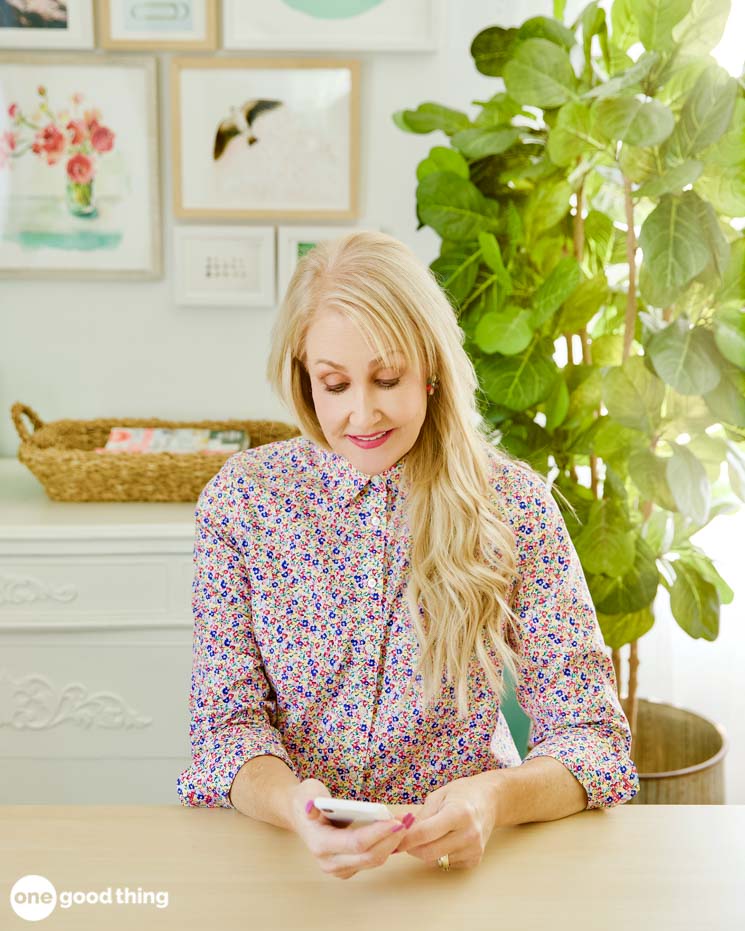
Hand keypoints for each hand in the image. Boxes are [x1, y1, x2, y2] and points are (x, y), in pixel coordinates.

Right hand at [287, 778, 415, 879]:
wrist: (300, 815)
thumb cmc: (306, 800)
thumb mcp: (307, 792)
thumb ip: (312, 800)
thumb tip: (312, 807)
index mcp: (320, 843)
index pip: (355, 843)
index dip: (378, 833)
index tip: (396, 821)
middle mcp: (330, 862)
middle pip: (370, 856)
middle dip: (392, 838)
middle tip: (408, 820)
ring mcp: (339, 868)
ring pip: (374, 861)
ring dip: (393, 843)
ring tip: (407, 823)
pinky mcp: (348, 868)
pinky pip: (373, 860)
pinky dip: (387, 847)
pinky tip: (396, 832)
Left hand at [391, 772, 500, 869]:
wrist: (490, 801)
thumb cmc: (462, 794)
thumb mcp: (438, 796)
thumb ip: (420, 816)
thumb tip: (399, 829)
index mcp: (459, 813)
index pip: (425, 833)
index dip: (406, 838)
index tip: (394, 839)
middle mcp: (469, 834)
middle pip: (429, 852)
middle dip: (412, 848)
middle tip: (407, 839)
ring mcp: (473, 849)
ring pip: (436, 861)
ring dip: (425, 852)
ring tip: (429, 836)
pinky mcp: (475, 860)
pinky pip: (447, 864)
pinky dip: (439, 856)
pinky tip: (444, 841)